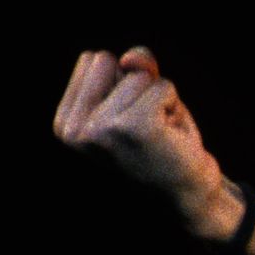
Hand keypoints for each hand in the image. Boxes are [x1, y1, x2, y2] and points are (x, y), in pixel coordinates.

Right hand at [53, 47, 237, 239]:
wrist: (188, 195)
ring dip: (160, 100)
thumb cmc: (163, 145)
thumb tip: (132, 59)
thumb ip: (132, 69)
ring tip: (161, 135)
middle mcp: (76, 129)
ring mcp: (102, 128)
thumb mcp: (140, 99)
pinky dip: (175, 107)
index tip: (130, 120)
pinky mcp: (135, 127)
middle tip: (148, 126)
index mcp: (66, 124)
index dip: (122, 82)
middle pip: (108, 60)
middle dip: (137, 86)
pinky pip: (163, 87)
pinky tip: (172, 137)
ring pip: (138, 75)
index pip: (92, 60)